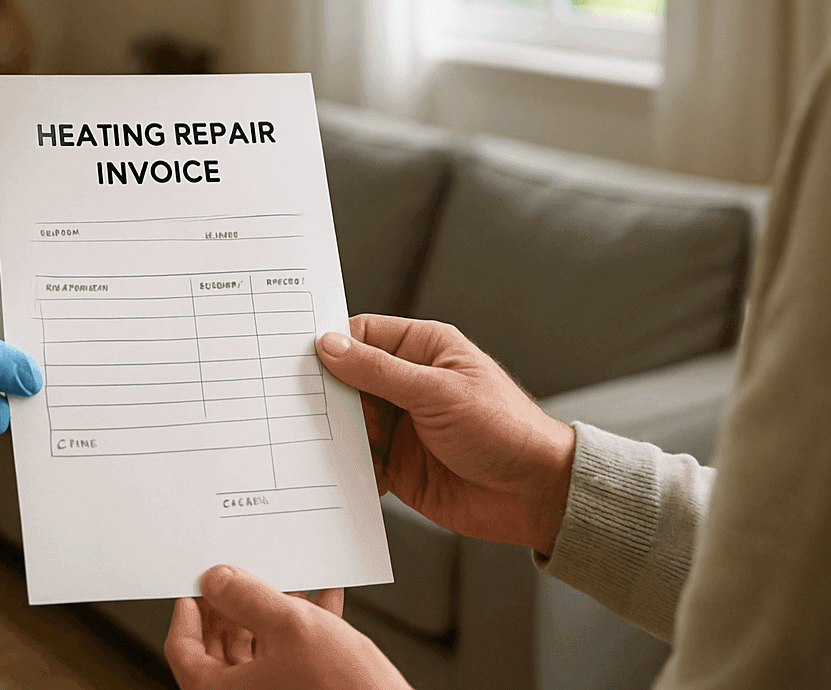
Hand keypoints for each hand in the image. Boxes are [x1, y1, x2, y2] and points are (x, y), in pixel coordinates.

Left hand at [166, 565, 409, 689]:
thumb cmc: (341, 689)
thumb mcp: (289, 625)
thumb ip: (245, 596)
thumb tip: (216, 580)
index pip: (181, 648)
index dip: (187, 609)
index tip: (195, 585)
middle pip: (218, 648)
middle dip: (232, 605)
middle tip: (238, 576)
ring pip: (257, 651)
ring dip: (269, 612)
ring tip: (285, 579)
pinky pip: (288, 660)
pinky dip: (300, 630)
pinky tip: (322, 599)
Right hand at [317, 315, 573, 555]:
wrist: (537, 495)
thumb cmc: (505, 430)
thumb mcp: (438, 392)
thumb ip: (379, 371)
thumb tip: (329, 345)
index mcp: (424, 350)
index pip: (362, 335)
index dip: (330, 344)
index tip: (294, 356)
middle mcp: (408, 385)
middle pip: (348, 380)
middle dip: (325, 393)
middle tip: (293, 402)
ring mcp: (401, 425)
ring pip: (349, 422)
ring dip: (333, 433)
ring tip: (309, 440)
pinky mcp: (398, 465)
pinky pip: (359, 461)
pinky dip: (345, 467)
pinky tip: (332, 471)